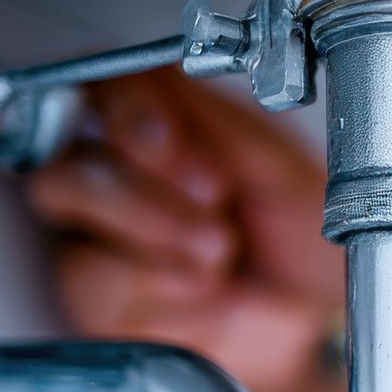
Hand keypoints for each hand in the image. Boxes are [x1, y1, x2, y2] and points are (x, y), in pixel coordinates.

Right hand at [26, 71, 338, 391]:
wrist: (322, 318)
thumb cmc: (305, 239)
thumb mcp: (279, 166)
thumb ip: (214, 119)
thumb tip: (158, 72)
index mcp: (162, 132)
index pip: (101, 94)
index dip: (129, 113)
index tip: (175, 140)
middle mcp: (120, 183)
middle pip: (70, 165)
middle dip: (143, 188)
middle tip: (211, 200)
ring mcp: (102, 246)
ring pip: (81, 233)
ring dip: (155, 233)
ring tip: (219, 252)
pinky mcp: (101, 305)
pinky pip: (95, 285)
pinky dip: (159, 287)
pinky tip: (205, 290)